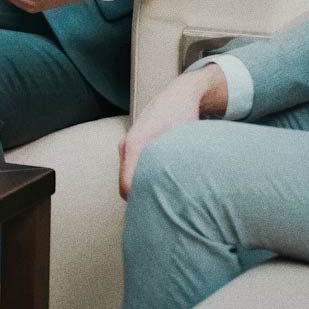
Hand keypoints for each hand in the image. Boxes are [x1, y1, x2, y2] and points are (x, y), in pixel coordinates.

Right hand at [118, 64, 227, 198]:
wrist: (180, 94)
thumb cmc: (182, 115)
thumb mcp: (183, 140)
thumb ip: (176, 165)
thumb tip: (179, 191)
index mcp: (134, 146)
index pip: (126, 186)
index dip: (140, 203)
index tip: (158, 214)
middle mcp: (126, 145)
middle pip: (126, 183)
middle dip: (142, 196)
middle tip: (166, 209)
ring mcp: (128, 144)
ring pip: (130, 175)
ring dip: (144, 185)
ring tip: (167, 194)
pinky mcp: (134, 144)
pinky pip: (133, 167)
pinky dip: (145, 176)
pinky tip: (164, 178)